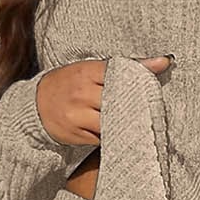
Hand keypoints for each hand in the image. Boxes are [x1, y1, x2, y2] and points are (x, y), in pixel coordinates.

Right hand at [35, 54, 171, 145]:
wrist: (35, 107)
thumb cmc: (68, 85)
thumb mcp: (88, 70)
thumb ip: (120, 68)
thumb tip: (163, 61)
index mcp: (86, 71)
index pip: (120, 70)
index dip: (143, 71)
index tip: (164, 66)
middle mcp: (82, 92)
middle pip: (120, 99)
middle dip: (138, 103)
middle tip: (155, 105)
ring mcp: (78, 115)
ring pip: (113, 121)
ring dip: (126, 123)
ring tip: (140, 123)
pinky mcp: (77, 134)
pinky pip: (103, 137)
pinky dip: (113, 135)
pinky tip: (120, 133)